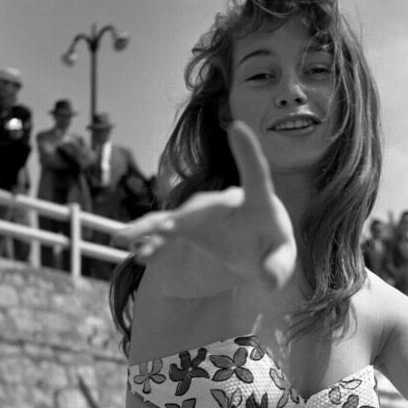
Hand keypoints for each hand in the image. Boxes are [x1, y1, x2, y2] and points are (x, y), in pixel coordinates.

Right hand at [115, 121, 295, 288]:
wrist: (252, 249)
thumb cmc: (271, 250)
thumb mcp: (280, 262)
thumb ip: (278, 268)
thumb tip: (270, 280)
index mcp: (258, 203)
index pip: (256, 174)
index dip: (247, 152)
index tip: (237, 127)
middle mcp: (225, 202)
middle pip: (204, 206)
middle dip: (186, 216)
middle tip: (169, 228)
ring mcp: (200, 214)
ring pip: (173, 217)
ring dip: (151, 227)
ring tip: (127, 238)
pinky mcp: (183, 227)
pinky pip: (162, 231)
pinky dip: (148, 240)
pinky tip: (138, 254)